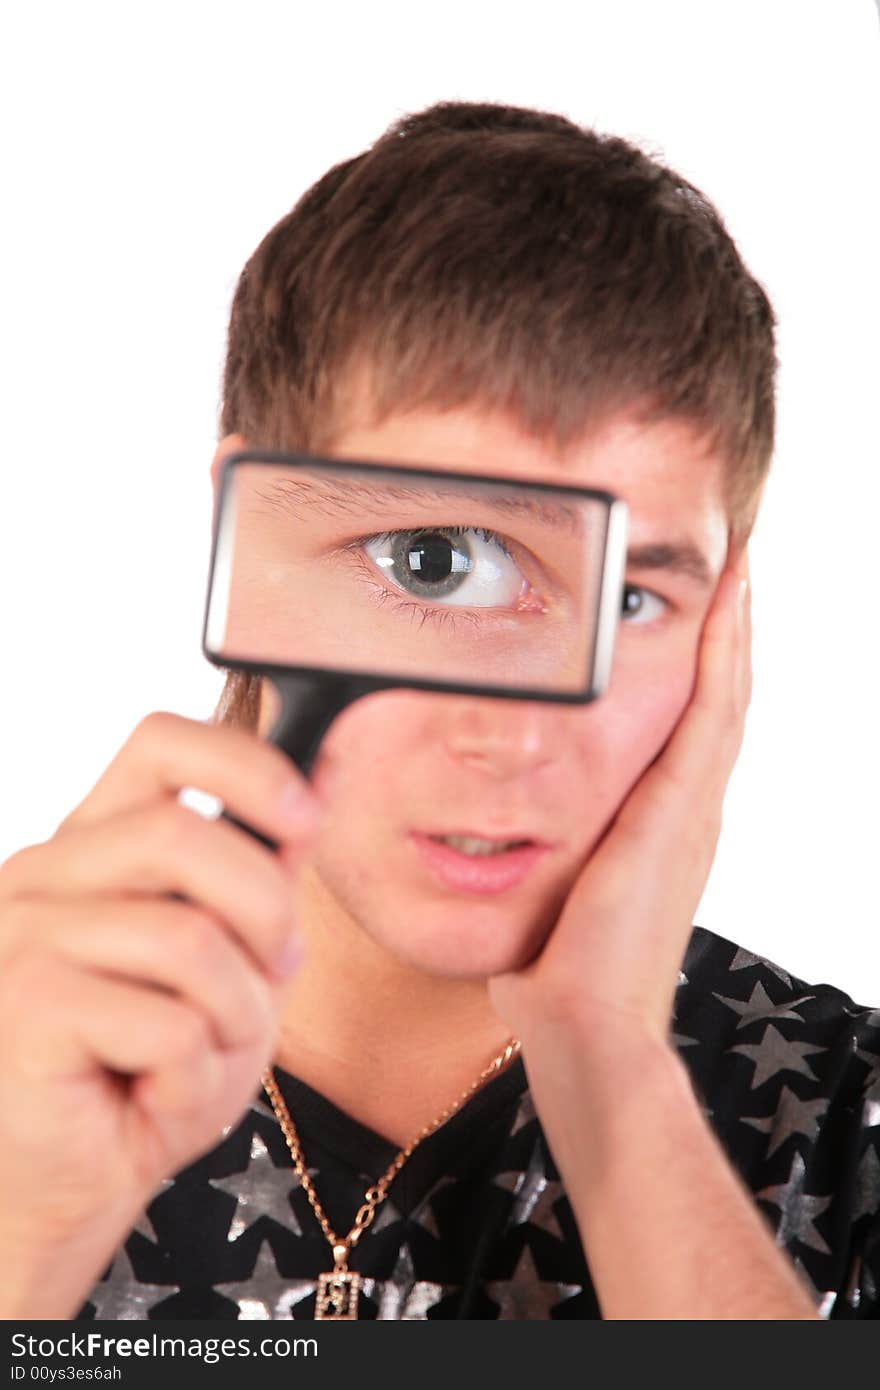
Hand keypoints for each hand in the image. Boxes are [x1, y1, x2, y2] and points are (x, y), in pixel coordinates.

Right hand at [0, 712, 323, 1263]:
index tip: (309, 812)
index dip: (246, 763)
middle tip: (278, 972)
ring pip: (188, 940)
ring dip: (236, 1014)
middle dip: (265, 909)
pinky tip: (160, 1097)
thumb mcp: (234, 959)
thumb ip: (266, 872)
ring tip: (208, 1053)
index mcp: (93, 844)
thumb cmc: (150, 1066)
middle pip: (182, 835)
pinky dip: (196, 1077)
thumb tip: (323, 777)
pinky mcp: (27, 1008)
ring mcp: (23, 936)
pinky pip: (167, 1025)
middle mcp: (45, 873)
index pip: (160, 742)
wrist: (72, 1182)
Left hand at [487, 546, 751, 1050]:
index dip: (699, 671)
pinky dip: (724, 653)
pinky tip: (728, 603)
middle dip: (728, 636)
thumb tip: (496, 835)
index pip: (690, 730)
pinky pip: (711, 711)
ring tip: (738, 569)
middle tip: (735, 571)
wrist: (587, 1029)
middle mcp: (692, 812)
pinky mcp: (679, 811)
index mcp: (665, 829)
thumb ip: (546, 855)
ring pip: (726, 696)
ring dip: (733, 630)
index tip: (698, 616)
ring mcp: (694, 811)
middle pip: (720, 702)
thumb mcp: (554, 893)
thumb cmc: (562, 972)